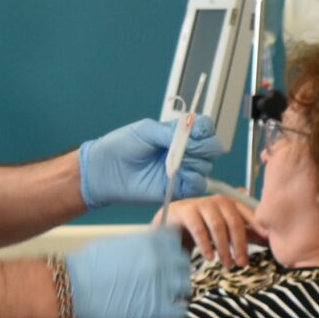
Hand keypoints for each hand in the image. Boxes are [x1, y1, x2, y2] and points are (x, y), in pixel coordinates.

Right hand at [63, 228, 192, 317]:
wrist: (70, 289)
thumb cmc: (85, 268)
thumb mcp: (116, 245)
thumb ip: (138, 246)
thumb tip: (147, 250)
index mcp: (150, 241)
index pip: (176, 242)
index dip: (171, 253)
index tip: (164, 260)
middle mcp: (160, 259)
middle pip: (184, 264)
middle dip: (175, 272)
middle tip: (164, 282)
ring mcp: (161, 283)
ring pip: (185, 288)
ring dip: (177, 293)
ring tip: (164, 299)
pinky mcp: (157, 308)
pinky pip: (181, 312)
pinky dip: (176, 313)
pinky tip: (163, 314)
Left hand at [79, 115, 222, 207]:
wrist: (106, 170)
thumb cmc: (121, 147)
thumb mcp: (146, 130)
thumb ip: (171, 131)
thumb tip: (191, 132)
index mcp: (178, 134)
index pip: (205, 128)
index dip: (205, 129)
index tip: (197, 130)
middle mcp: (185, 152)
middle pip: (212, 148)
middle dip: (204, 146)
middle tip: (187, 146)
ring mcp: (183, 170)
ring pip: (206, 166)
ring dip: (194, 162)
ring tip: (172, 161)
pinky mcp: (179, 188)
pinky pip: (199, 185)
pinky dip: (193, 178)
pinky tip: (177, 174)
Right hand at [163, 194, 263, 268]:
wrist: (173, 223)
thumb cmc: (204, 227)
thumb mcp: (226, 231)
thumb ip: (246, 234)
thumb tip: (269, 240)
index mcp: (231, 204)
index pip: (249, 214)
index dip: (259, 227)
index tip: (268, 240)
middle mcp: (218, 201)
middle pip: (234, 222)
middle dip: (240, 245)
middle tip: (242, 263)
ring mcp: (202, 204)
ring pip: (218, 226)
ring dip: (224, 248)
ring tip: (227, 264)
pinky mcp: (186, 211)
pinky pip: (199, 229)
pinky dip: (206, 245)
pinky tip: (210, 258)